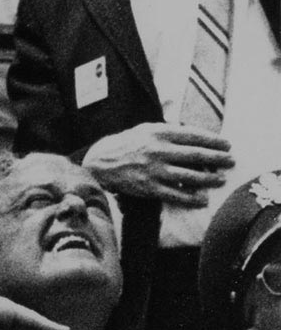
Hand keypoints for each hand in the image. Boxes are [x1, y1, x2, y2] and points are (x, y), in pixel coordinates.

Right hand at [82, 124, 232, 206]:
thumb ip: (169, 130)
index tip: (227, 145)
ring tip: (221, 180)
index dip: (214, 141)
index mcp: (160, 133)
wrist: (99, 163)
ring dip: (208, 179)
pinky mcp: (147, 188)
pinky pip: (173, 194)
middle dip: (217, 159)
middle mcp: (158, 151)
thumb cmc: (126, 144)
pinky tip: (202, 200)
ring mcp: (153, 170)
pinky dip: (189, 198)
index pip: (194, 136)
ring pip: (188, 176)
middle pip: (196, 155)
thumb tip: (194, 133)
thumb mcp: (147, 129)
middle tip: (231, 161)